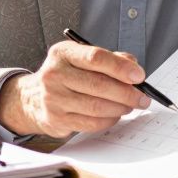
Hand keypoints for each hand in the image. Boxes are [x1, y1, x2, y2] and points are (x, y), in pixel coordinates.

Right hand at [0, 41, 149, 137]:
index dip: (120, 67)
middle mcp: (55, 74)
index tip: (139, 75)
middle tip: (142, 97)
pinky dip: (109, 120)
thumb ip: (110, 59)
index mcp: (63, 53)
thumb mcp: (82, 58)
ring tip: (130, 106)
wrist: (34, 97)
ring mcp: (53, 99)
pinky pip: (91, 123)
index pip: (95, 58)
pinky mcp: (57, 119)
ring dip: (120, 108)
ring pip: (96, 107)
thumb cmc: (67, 75)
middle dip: (126, 93)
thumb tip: (134, 68)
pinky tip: (115, 115)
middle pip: (98, 85)